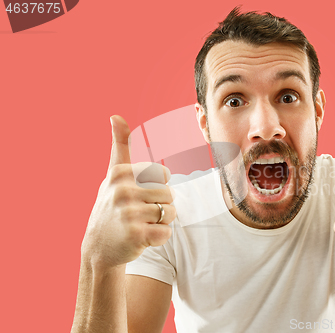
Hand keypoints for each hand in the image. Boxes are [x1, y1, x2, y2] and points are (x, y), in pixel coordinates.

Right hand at [81, 116, 175, 268]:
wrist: (98, 247)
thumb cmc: (111, 206)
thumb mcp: (113, 174)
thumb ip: (120, 145)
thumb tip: (116, 115)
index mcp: (121, 173)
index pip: (164, 175)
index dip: (159, 187)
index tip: (141, 194)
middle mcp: (123, 191)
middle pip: (169, 194)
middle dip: (162, 205)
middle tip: (141, 214)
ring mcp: (129, 213)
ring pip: (171, 213)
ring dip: (162, 222)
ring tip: (142, 225)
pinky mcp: (136, 235)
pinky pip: (167, 232)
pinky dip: (160, 237)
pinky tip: (144, 238)